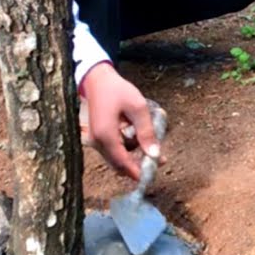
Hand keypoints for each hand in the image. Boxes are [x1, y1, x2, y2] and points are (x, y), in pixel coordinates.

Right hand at [79, 62, 164, 180]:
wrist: (98, 80)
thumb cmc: (118, 91)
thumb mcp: (138, 108)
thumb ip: (146, 132)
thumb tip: (154, 155)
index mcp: (106, 135)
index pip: (123, 163)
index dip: (138, 172)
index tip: (153, 174)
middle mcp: (97, 142)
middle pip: (118, 164)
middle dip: (137, 166)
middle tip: (158, 160)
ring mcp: (95, 140)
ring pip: (116, 159)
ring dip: (133, 157)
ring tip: (151, 146)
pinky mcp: (97, 137)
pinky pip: (113, 150)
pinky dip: (126, 149)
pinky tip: (138, 138)